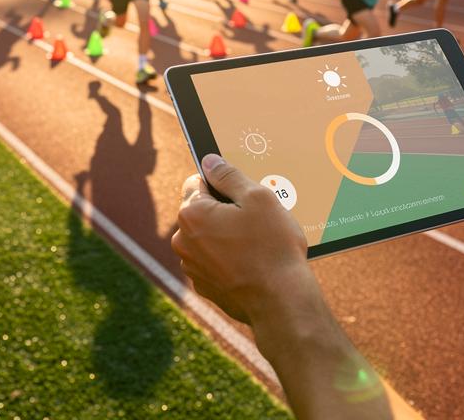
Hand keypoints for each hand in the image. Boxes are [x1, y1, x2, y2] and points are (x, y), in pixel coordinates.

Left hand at [172, 154, 314, 323]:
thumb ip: (229, 175)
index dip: (220, 183)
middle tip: (256, 219)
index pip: (196, 182)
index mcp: (191, 214)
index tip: (241, 193)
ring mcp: (192, 268)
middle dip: (224, 211)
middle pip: (201, 211)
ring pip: (208, 238)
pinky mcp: (205, 287)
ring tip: (258, 243)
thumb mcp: (258, 198)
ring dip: (226, 235)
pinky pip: (215, 262)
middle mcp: (182, 241)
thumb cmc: (272, 247)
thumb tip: (209, 161)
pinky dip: (229, 259)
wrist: (281, 303)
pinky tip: (253, 263)